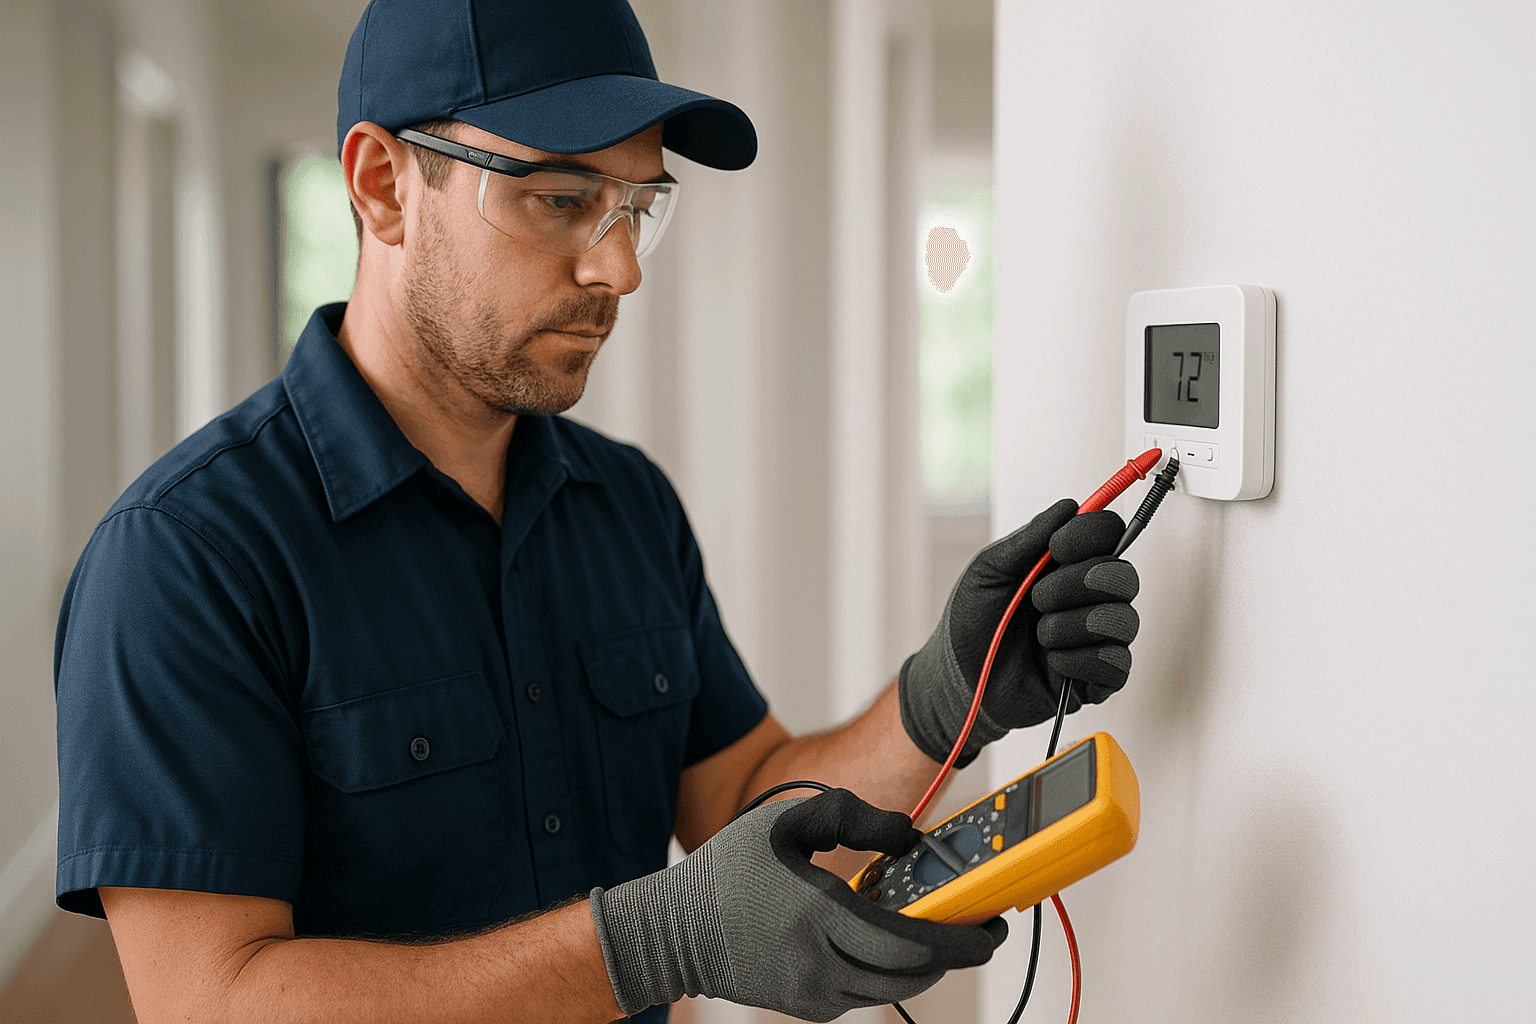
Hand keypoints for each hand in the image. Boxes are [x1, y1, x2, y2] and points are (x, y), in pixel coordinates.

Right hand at [589, 789, 1005, 1020]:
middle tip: (978, 931)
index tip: (991, 928)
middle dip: (955, 955)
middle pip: (914, 976)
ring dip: (923, 965)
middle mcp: (820, 966)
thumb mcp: (787, 823)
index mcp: (820, 917)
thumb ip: (854, 816)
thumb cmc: (728, 872)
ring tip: (933, 930)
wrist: (673, 932)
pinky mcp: (806, 1008)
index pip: (913, 944)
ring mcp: (813, 995)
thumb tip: (909, 835)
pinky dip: (886, 971)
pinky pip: (865, 995)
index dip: (963, 941)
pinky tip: (883, 940)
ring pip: (893, 991)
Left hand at [898, 498, 1140, 766]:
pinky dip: (1080, 661)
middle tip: (1039, 598)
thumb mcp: (987, 571)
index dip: (1092, 534)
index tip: (1057, 547)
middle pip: (1125, 575)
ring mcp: (1096, 638)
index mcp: (1065, 565)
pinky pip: (1117, 663)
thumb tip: (1069, 507)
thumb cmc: (970, 624)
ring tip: (1039, 636)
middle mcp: (1088, 597)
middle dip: (1080, 583)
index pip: (1109, 533)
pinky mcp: (1097, 678)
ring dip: (1073, 625)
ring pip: (1124, 619)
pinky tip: (1051, 663)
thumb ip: (1028, 539)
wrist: (957, 680)